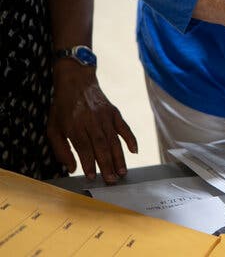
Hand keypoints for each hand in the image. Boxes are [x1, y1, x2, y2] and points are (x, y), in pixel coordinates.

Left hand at [47, 61, 137, 183]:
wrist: (76, 82)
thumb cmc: (63, 108)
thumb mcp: (53, 128)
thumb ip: (61, 149)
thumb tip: (71, 168)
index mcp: (74, 126)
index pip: (84, 148)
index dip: (88, 163)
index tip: (92, 177)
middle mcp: (91, 121)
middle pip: (101, 146)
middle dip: (107, 164)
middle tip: (111, 180)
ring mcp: (105, 117)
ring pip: (113, 140)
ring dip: (119, 157)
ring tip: (122, 172)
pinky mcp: (114, 113)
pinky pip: (124, 127)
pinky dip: (130, 139)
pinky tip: (134, 151)